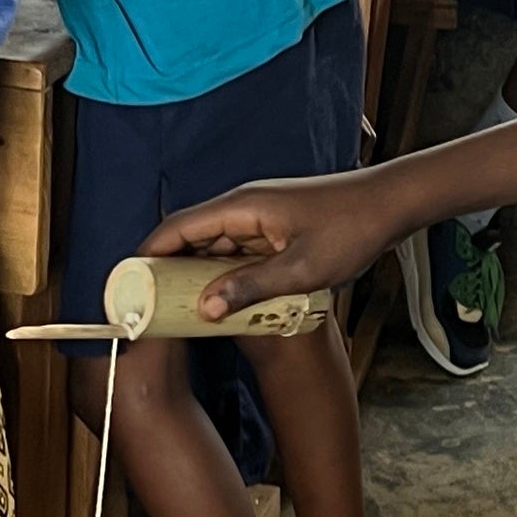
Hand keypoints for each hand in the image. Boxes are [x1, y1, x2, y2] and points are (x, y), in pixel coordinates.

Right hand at [142, 169, 418, 314]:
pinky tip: (224, 302)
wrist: (389, 205)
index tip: (128, 282)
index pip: (178, 228)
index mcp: (240, 208)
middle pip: (190, 238)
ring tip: (178, 310)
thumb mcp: (301, 270)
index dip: (148, 254)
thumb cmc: (350, 230)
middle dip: (166, 270)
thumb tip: (205, 308)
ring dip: (197, 275)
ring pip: (213, 247)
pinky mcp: (272, 228)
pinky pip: (235, 252)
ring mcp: (258, 217)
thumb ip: (250, 287)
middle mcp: (243, 207)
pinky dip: (224, 274)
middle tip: (149, 306)